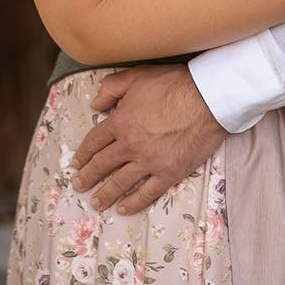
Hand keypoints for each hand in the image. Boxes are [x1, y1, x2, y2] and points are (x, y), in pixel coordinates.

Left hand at [70, 64, 226, 215]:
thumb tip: (95, 103)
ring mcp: (149, 162)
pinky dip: (133, 203)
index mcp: (121, 122)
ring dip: (105, 195)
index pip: (95, 141)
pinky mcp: (168, 173)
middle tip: (79, 185)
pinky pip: (147, 193)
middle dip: (88, 177)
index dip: (83, 153)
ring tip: (96, 202)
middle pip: (103, 165)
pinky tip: (124, 208)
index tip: (77, 163)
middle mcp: (130, 145)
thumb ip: (112, 87)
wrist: (207, 99)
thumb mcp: (138, 75)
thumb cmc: (174, 84)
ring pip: (120, 183)